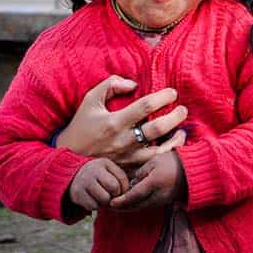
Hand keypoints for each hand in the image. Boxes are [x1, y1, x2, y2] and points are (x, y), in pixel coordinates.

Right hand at [55, 76, 187, 166]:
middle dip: (176, 116)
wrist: (69, 159)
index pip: (145, 106)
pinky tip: (174, 144)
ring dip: (175, 138)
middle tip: (183, 109)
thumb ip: (110, 85)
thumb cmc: (82, 126)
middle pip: (157, 128)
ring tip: (181, 129)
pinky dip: (168, 153)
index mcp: (114, 122)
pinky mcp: (130, 169)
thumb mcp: (90, 100)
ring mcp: (128, 157)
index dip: (163, 97)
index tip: (172, 93)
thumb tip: (133, 84)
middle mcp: (123, 140)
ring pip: (160, 150)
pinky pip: (154, 163)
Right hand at [68, 158, 129, 211]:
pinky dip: (96, 206)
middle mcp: (92, 171)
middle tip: (112, 194)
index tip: (121, 191)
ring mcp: (83, 182)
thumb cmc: (100, 175)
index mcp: (104, 163)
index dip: (125, 188)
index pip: (121, 178)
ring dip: (106, 201)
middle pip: (114, 188)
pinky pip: (93, 206)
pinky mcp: (77, 195)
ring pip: (104, 199)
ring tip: (103, 196)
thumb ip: (120, 178)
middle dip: (116, 194)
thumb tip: (127, 193)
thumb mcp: (110, 170)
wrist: (75, 177)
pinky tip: (94, 199)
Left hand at [110, 151, 185, 211]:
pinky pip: (149, 205)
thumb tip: (132, 183)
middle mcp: (157, 195)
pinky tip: (134, 202)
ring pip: (142, 207)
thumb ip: (141, 172)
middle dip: (122, 207)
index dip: (120, 201)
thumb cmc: (173, 162)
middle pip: (135, 206)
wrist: (193, 170)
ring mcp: (162, 200)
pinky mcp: (165, 202)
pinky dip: (139, 205)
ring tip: (119, 206)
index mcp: (153, 184)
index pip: (132, 196)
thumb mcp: (154, 161)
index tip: (110, 203)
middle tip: (111, 206)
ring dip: (130, 207)